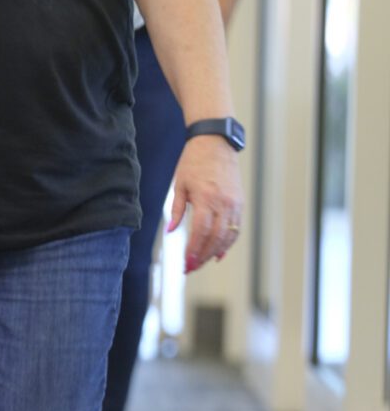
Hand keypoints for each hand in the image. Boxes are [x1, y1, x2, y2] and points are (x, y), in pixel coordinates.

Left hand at [168, 137, 243, 272]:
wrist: (215, 143)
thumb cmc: (193, 162)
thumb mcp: (179, 185)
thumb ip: (176, 211)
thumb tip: (171, 232)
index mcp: (206, 198)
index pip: (201, 232)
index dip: (194, 251)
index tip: (186, 264)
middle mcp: (224, 203)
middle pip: (215, 238)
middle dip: (203, 256)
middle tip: (190, 267)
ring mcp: (234, 203)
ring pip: (228, 235)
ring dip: (215, 252)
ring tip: (202, 262)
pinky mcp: (240, 202)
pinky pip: (236, 227)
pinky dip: (228, 242)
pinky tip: (219, 253)